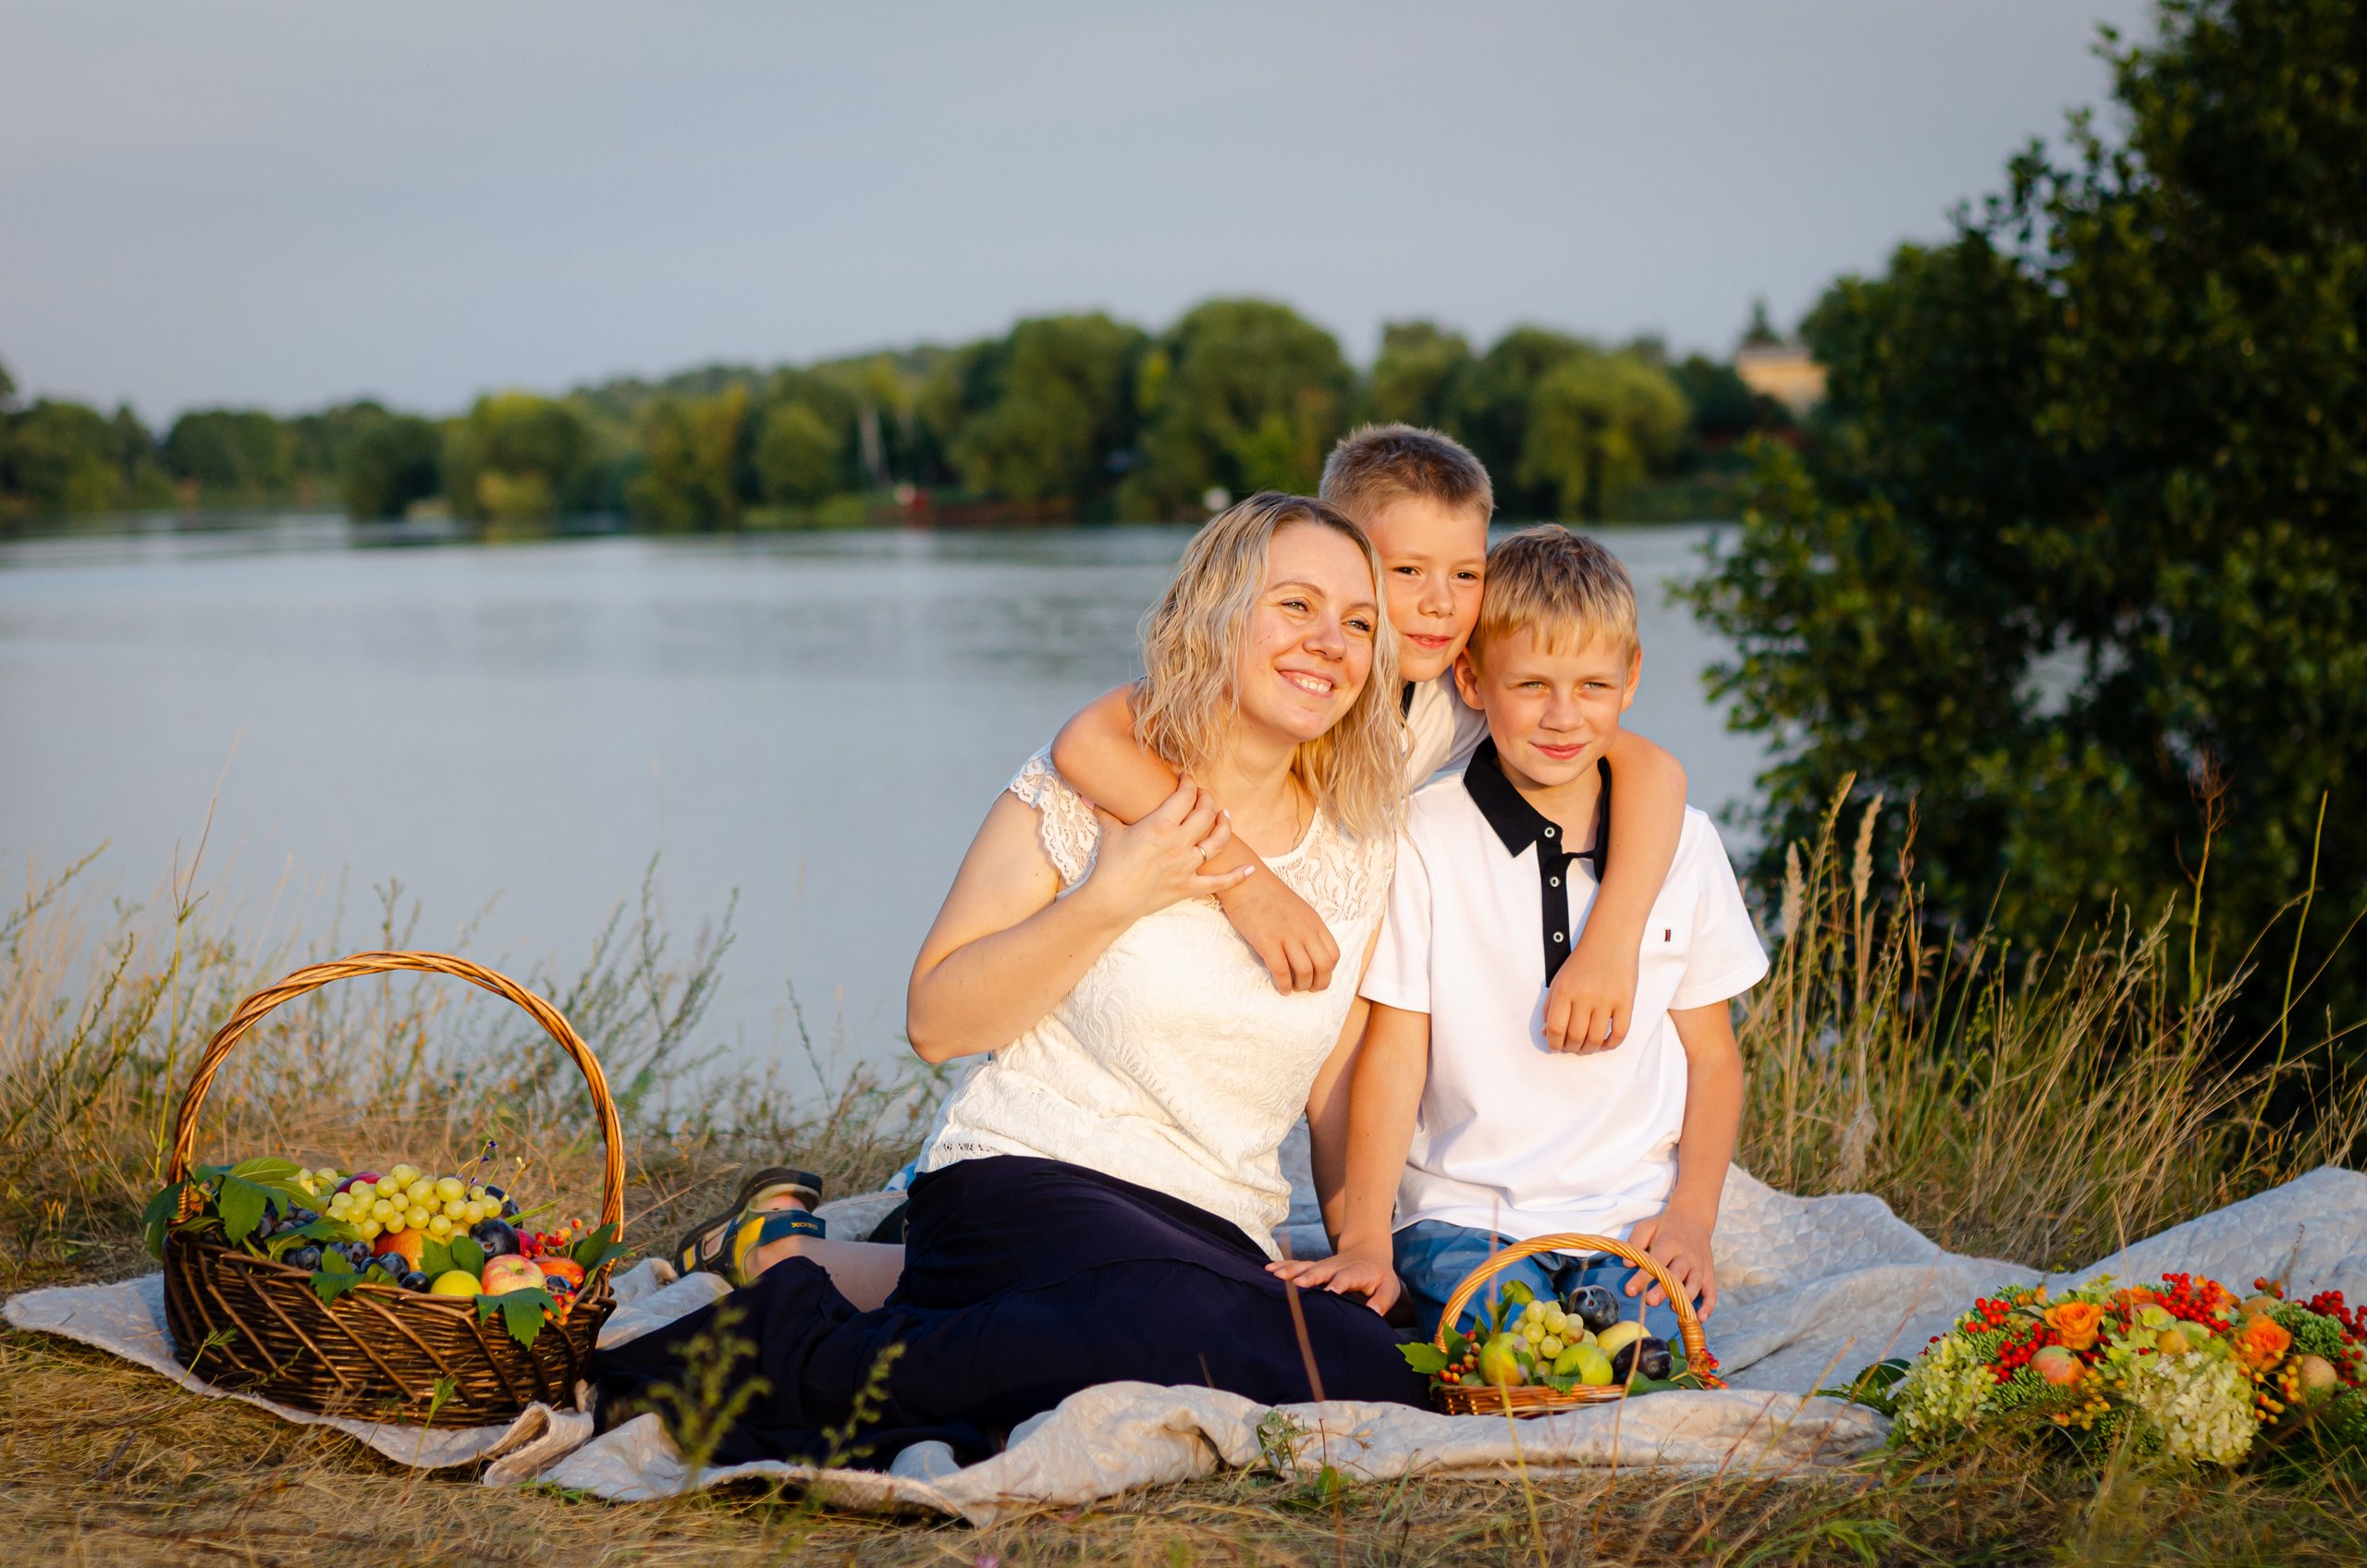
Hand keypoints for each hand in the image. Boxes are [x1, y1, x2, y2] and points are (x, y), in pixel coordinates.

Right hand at [1084, 779, 1251, 925]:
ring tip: (1225, 816)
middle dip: (1207, 799)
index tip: (1187, 778)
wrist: (1110, 901)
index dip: (1189, 783)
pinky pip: (1219, 882)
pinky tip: (1250, 869)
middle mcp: (1179, 842)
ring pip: (1218, 841)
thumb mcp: (1109, 832)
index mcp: (1161, 825)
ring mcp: (1187, 865)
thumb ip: (1105, 810)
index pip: (1185, 795)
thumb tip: (1090, 796)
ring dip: (1225, 825)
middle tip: (1203, 795)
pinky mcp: (1189, 886)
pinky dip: (1237, 877)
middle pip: (1205, 813)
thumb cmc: (1108, 865)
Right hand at [1216, 867, 1338, 993]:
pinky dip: (1283, 985)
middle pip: (1324, 966)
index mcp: (1314, 922)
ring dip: (1301, 986)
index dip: (1329, 971)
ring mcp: (1286, 936)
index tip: (1320, 976)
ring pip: (1305, 972)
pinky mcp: (1267, 942)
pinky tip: (1281, 988)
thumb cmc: (1268, 895)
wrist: (1245, 882)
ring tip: (1293, 988)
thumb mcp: (1297, 909)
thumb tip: (1307, 952)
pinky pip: (1281, 971)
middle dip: (1320, 983)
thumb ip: (1306, 928)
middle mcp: (1304, 930)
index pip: (1334, 954)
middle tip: (1310, 989)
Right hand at [1267, 1244, 1401, 1316]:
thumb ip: (1382, 1300)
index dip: (1338, 1284)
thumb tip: (1373, 1313)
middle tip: (1297, 1284)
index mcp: (1356, 1273)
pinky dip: (1283, 1266)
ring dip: (1290, 1270)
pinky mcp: (1315, 1267)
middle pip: (1321, 1271)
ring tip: (1274, 1275)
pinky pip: (1297, 1266)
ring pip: (1306, 1266)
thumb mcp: (1389, 1287)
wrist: (1368, 1251)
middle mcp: (1337, 1267)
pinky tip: (1268, 1269)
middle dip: (1309, 1277)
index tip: (1330, 1292)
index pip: (1346, 1278)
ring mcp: (1324, 1266)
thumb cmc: (1380, 1276)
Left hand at [1543, 941, 1637, 1053]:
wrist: (1610, 940)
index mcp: (1564, 990)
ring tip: (1587, 1047)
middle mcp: (1584, 995)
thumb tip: (1546, 1033)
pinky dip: (1611, 1044)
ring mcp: (1607, 999)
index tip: (1555, 1047)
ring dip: (1589, 1049)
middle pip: (1575, 1037)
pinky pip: (1620, 1033)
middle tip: (1572, 1047)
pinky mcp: (1626, 1001)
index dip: (1554, 1043)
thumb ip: (1550, 1007)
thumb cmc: (1583, 961)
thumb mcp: (1559, 980)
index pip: (1555, 1028)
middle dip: (1571, 1048)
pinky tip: (1605, 1044)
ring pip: (1596, 1039)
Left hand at [1623, 1209, 1716, 1318]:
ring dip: (1686, 1297)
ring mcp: (1700, 1265)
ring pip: (1695, 1283)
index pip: (1656, 1262)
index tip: (1629, 1291)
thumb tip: (1627, 1263)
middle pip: (1677, 1274)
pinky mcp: (1709, 1274)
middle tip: (1650, 1301)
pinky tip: (1700, 1318)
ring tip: (1673, 1309)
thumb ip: (1637, 1241)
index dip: (1642, 1277)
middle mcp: (1687, 1255)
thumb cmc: (1665, 1226)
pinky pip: (1712, 1291)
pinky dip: (1708, 1305)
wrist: (1694, 1218)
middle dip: (1664, 1289)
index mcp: (1670, 1242)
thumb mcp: (1648, 1227)